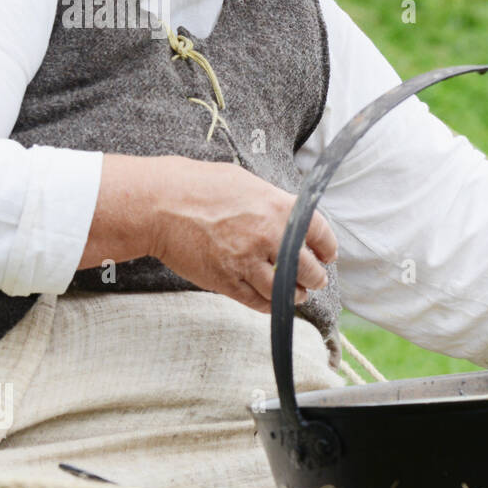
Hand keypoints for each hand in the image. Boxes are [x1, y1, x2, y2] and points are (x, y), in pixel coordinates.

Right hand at [81, 154, 337, 312]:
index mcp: (279, 208)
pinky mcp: (226, 281)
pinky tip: (272, 302)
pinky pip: (257, 302)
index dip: (327, 248)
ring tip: (297, 294)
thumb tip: (289, 217)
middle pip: (308, 269)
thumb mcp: (247, 183)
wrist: (160, 205)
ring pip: (285, 291)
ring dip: (295, 295)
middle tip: (316, 280)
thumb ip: (273, 203)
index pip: (320, 234)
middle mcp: (269, 237)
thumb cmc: (200, 186)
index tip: (327, 255)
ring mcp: (247, 262)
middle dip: (316, 277)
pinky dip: (270, 305)